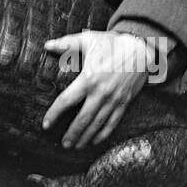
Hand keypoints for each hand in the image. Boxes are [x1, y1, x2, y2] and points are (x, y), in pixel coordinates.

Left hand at [42, 31, 151, 148]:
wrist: (141, 48)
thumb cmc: (112, 43)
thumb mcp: (88, 40)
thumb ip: (66, 44)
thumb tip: (47, 46)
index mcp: (89, 78)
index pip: (67, 100)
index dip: (54, 114)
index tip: (46, 124)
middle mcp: (101, 92)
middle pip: (83, 119)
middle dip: (72, 133)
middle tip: (63, 143)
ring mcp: (114, 99)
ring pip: (97, 124)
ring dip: (85, 137)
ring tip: (76, 146)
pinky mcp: (124, 102)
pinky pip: (113, 122)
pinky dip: (103, 134)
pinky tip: (94, 141)